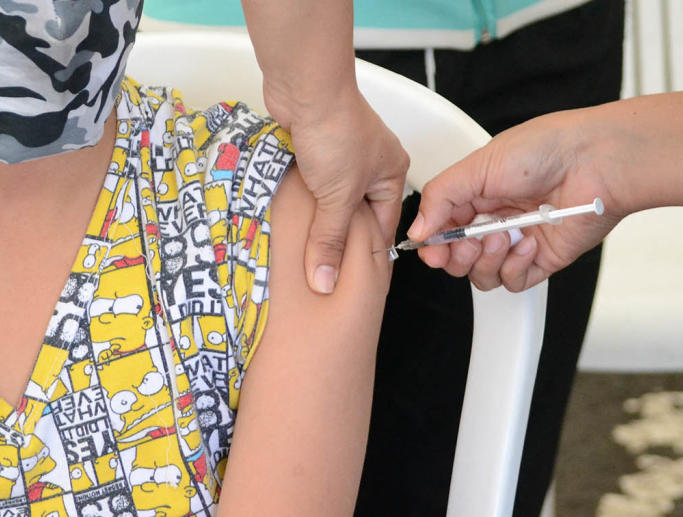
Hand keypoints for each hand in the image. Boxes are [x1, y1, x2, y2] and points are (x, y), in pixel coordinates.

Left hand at [270, 88, 408, 293]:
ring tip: (305, 250)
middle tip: (325, 271)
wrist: (304, 88)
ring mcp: (342, 154)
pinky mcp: (315, 148)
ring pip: (330, 199)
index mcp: (391, 173)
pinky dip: (302, 199)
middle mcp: (371, 163)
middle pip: (356, 213)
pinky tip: (290, 219)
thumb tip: (326, 282)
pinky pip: (311, 184)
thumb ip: (330, 240)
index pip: (383, 225)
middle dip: (339, 237)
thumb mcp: (337, 197)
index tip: (353, 281)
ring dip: (317, 217)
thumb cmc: (336, 133)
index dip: (368, 253)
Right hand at [408, 110, 626, 291]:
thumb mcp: (478, 166)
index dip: (433, 244)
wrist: (594, 162)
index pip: (442, 230)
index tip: (431, 248)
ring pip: (482, 276)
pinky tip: (526, 244)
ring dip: (486, 261)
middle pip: (458, 259)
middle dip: (457, 257)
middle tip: (468, 243)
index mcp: (476, 195)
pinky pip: (513, 282)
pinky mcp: (540, 260)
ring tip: (501, 237)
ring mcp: (517, 242)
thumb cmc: (545, 150)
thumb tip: (418, 229)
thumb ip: (440, 198)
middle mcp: (495, 220)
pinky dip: (514, 268)